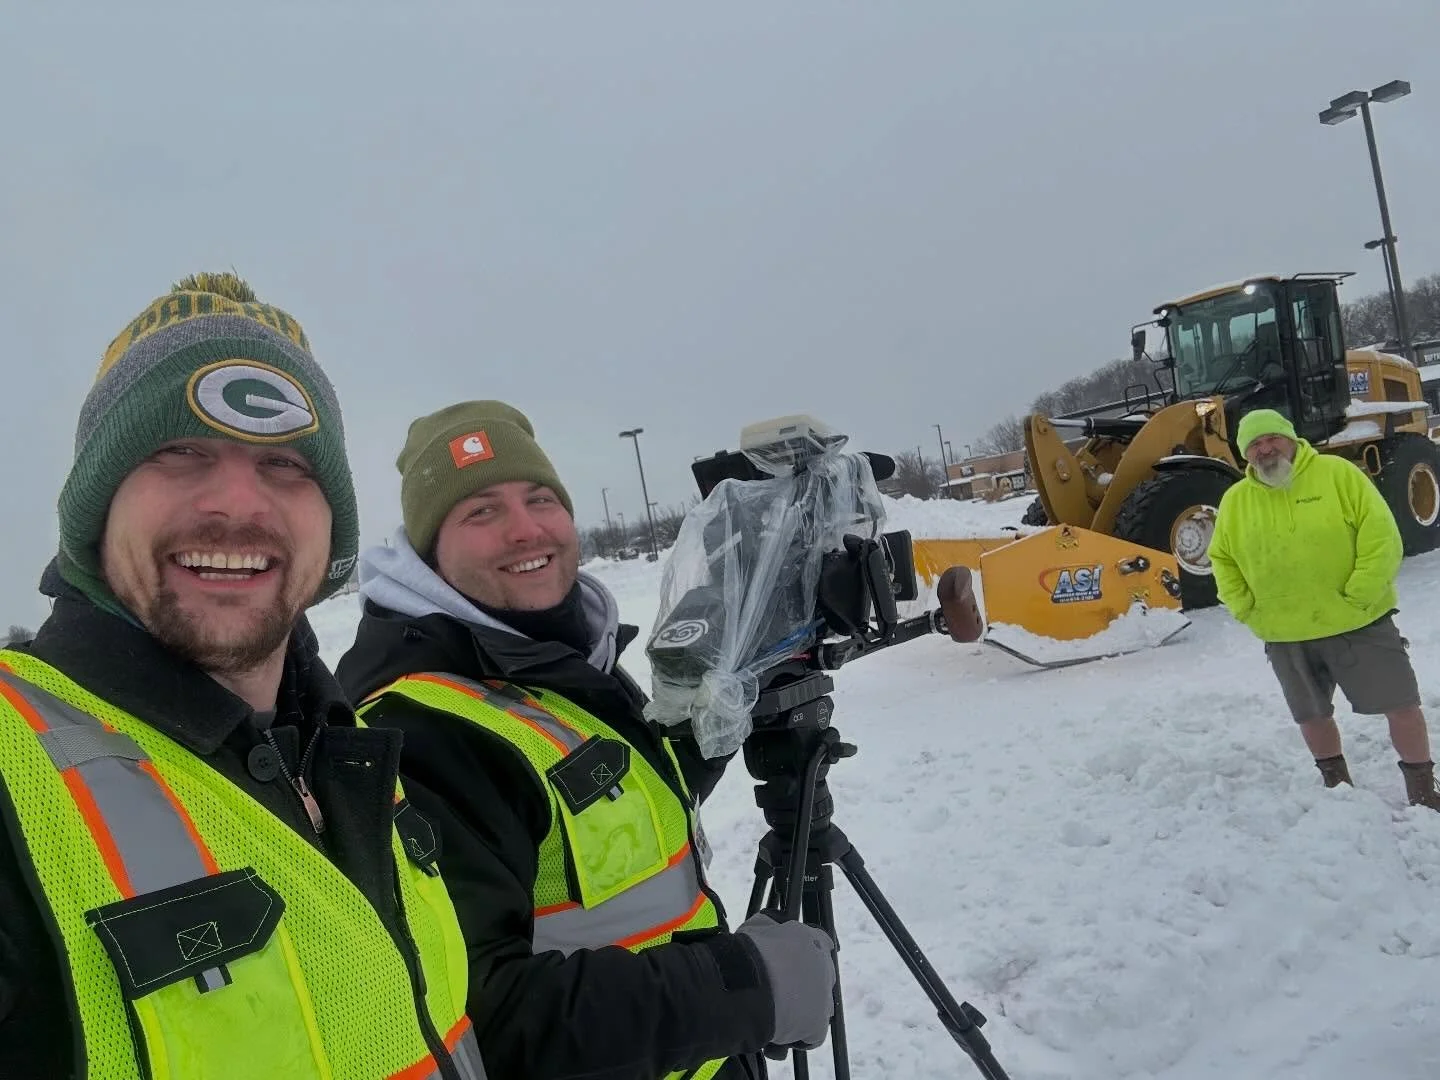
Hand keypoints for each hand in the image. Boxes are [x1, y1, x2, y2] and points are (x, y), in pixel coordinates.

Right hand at [733, 911, 837, 1050]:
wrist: (749, 984)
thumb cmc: (749, 953)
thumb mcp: (758, 926)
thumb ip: (771, 924)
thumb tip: (771, 923)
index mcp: (812, 940)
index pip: (822, 943)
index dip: (807, 954)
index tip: (795, 961)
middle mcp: (824, 967)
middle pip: (821, 979)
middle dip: (803, 986)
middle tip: (779, 992)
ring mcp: (824, 997)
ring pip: (816, 1009)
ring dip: (800, 1013)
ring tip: (774, 1016)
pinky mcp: (818, 1025)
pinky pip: (810, 1036)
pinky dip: (796, 1037)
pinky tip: (776, 1034)